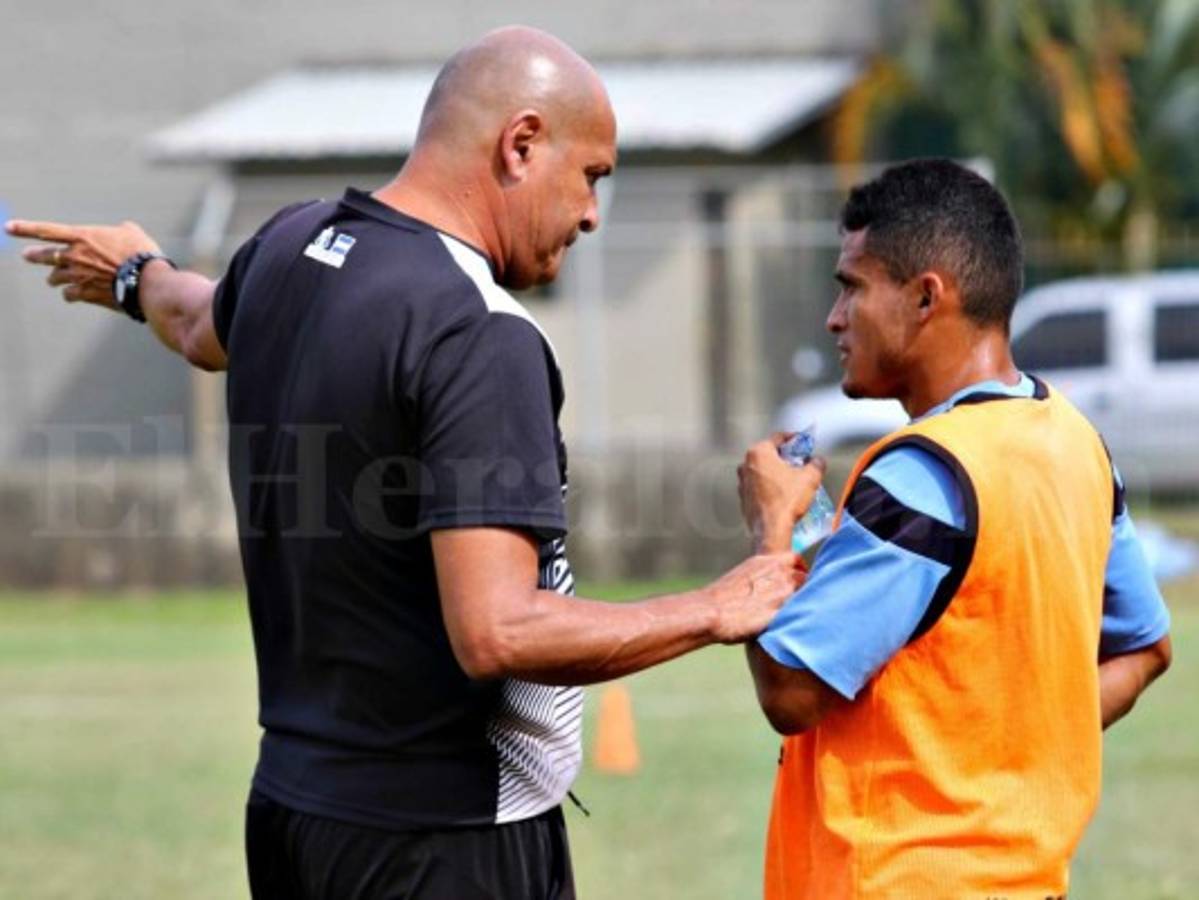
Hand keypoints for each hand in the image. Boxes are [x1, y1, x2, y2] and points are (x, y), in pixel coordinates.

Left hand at [5, 218, 160, 309]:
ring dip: (55, 278)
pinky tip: (74, 295)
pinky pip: (70, 295)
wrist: (147, 282)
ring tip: (55, 280)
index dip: (25, 228)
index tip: (8, 227)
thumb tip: (123, 229)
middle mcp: (74, 256)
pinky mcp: (86, 294)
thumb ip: (121, 229)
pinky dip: (72, 295)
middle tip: (28, 255)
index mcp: (82, 237)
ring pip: (55, 278)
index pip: (46, 230)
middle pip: (44, 256)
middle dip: (34, 256)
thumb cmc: (141, 253)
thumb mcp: (133, 233)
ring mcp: (78, 277)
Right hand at [703, 552, 806, 643]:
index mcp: (765, 562)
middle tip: (801, 602)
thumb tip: (763, 590)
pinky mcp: (782, 610)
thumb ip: (758, 580)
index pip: (795, 559)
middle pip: (805, 576)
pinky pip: (802, 612)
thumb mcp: (741, 577)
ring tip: (797, 616)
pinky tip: (794, 627)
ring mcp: (782, 591)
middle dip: (806, 588)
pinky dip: (801, 617)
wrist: (710, 612)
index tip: (798, 581)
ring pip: (808, 592)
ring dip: (806, 602)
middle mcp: (777, 572)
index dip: (800, 571)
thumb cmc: (719, 600)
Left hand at [738, 434, 826, 552]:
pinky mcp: (743, 497)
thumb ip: (816, 464)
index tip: (802, 442)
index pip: (778, 438)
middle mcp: (746, 465)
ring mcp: (742, 482)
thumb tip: (818, 461)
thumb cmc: (787, 500)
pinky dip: (769, 486)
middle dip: (785, 457)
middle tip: (800, 462)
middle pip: (769, 454)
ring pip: (762, 470)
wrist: (771, 529)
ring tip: (793, 479)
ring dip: (776, 472)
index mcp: (759, 453)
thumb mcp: (810, 478)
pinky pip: (758, 486)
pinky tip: (782, 493)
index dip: (794, 439)